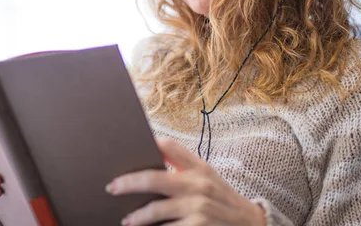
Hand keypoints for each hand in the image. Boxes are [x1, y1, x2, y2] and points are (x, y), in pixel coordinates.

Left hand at [106, 138, 265, 225]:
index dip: (149, 143)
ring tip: (127, 220)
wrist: (248, 222)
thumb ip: (183, 166)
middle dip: (128, 183)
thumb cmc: (220, 197)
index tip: (129, 143)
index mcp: (198, 167)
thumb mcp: (206, 176)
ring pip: (155, 211)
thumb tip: (151, 156)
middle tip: (112, 187)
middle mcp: (197, 184)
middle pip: (153, 179)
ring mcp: (197, 208)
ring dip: (136, 217)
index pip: (170, 146)